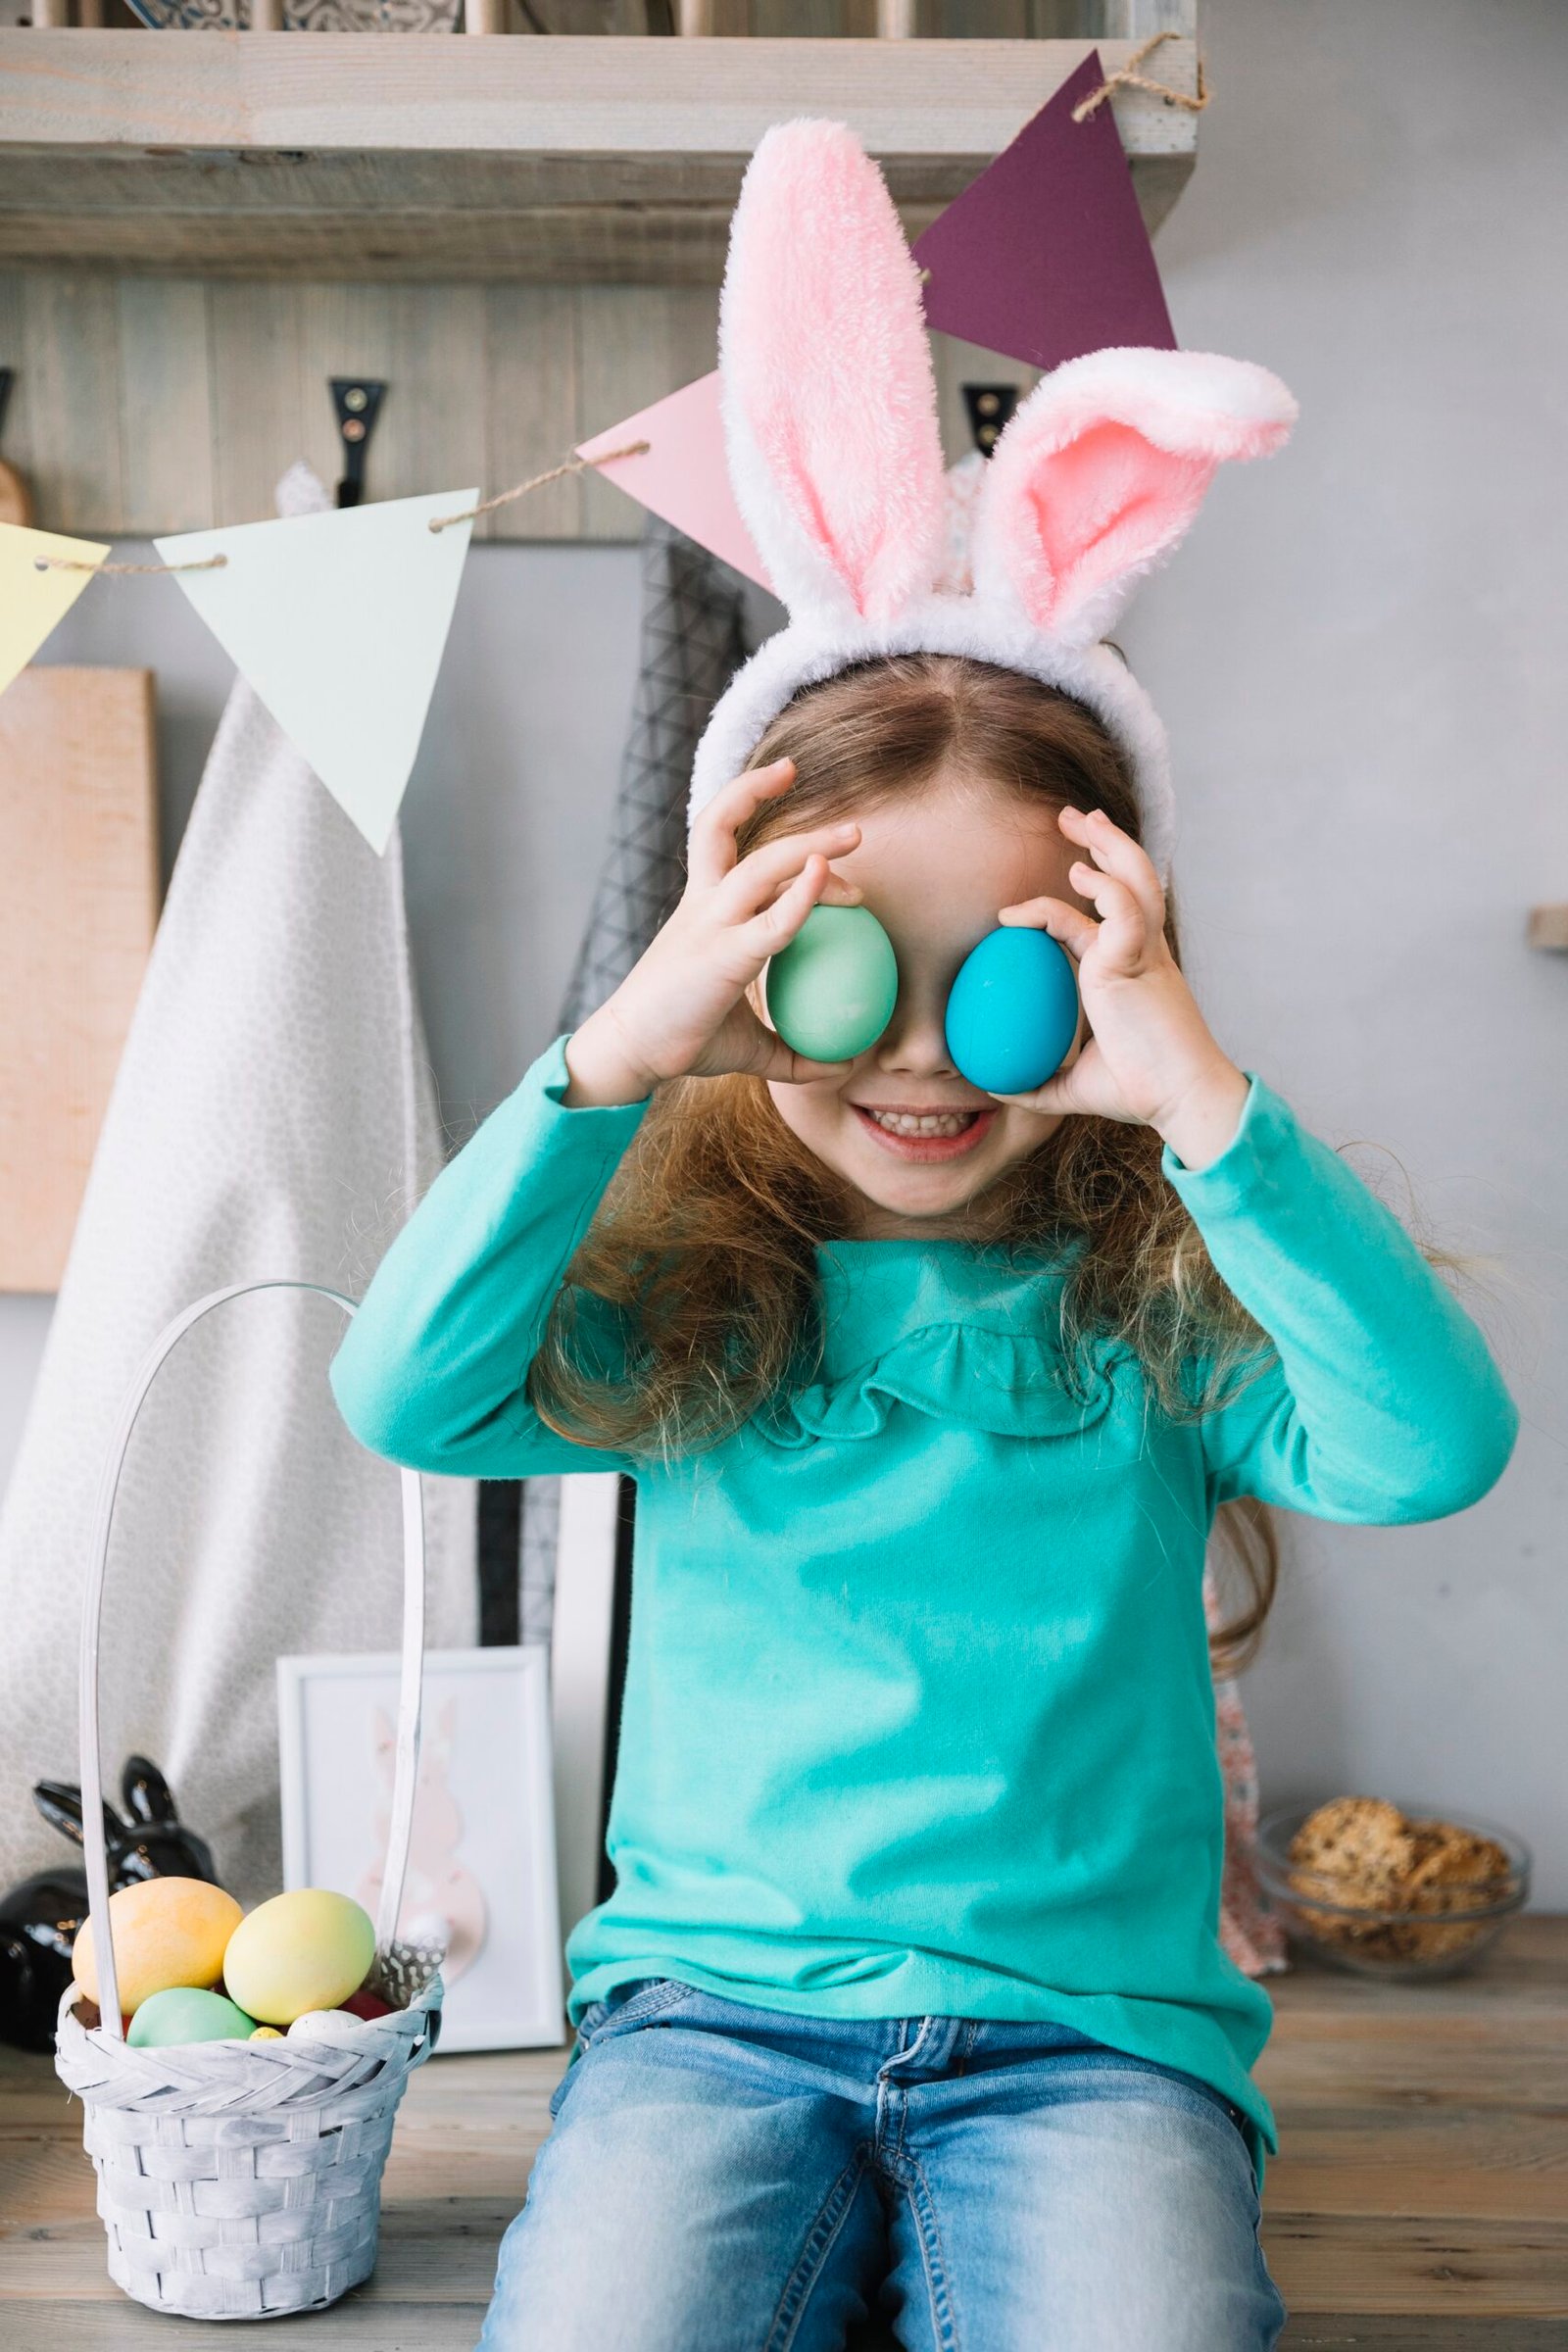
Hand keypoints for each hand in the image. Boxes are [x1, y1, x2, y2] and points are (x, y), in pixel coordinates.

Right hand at [564, 759, 864, 1106]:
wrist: (631, 1055)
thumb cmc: (684, 1042)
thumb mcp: (749, 1044)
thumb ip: (795, 1051)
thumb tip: (845, 1064)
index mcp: (702, 907)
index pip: (719, 837)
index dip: (747, 799)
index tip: (788, 783)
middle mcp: (704, 904)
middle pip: (727, 828)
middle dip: (767, 793)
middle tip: (835, 808)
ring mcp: (711, 925)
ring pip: (759, 864)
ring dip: (810, 844)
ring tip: (854, 834)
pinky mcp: (723, 956)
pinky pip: (772, 921)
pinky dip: (803, 895)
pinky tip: (827, 876)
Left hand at [995, 807, 1249, 1170]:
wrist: (1182, 1096)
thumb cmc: (1140, 1091)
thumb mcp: (1076, 1086)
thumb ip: (1038, 1081)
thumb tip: (996, 1087)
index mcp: (1134, 969)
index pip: (1117, 912)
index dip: (1098, 884)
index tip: (1072, 869)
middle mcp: (1143, 951)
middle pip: (1131, 879)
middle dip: (1105, 842)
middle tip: (1073, 818)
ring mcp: (1143, 951)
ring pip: (1133, 879)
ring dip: (1107, 843)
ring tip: (1077, 819)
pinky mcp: (1136, 958)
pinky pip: (1120, 909)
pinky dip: (1099, 887)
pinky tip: (1075, 878)